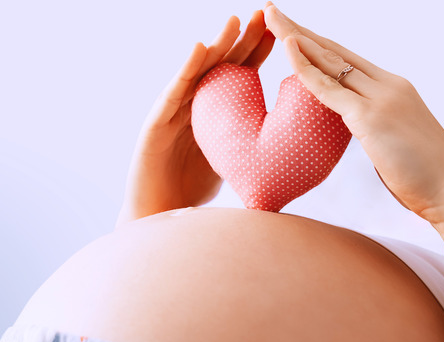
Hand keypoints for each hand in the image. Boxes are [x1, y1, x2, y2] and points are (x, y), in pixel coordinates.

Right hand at [116, 11, 275, 226]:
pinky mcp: (154, 125)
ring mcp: (171, 113)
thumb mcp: (231, 164)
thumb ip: (250, 146)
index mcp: (213, 112)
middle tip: (264, 13)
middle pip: (220, 65)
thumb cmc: (191, 194)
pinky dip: (184, 72)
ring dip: (216, 45)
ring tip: (235, 22)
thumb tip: (290, 145)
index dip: (259, 52)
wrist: (158, 218)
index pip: (240, 75)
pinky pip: (172, 95)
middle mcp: (191, 106)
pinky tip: (198, 50)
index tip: (282, 30)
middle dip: (242, 39)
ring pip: (196, 73)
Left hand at [262, 2, 443, 228]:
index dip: (316, 43)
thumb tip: (359, 130)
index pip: (345, 58)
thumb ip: (373, 128)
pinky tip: (287, 49)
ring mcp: (379, 98)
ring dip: (295, 37)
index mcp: (392, 89)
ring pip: (329, 60)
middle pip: (333, 50)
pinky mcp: (370, 117)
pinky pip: (329, 88)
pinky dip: (306, 67)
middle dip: (299, 30)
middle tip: (271, 11)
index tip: (291, 31)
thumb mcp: (393, 142)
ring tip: (270, 17)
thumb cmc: (424, 176)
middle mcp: (386, 85)